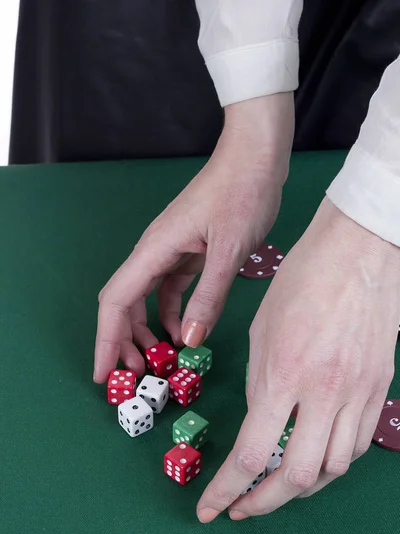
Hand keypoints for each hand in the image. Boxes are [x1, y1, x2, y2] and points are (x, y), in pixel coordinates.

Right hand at [94, 94, 293, 381]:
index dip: (106, 340)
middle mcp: (154, 251)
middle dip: (123, 341)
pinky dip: (170, 314)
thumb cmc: (242, 195)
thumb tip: (187, 339)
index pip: (116, 301)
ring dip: (146, 330)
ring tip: (157, 360)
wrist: (255, 158)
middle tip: (138, 375)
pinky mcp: (187, 252)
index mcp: (154, 249)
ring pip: (144, 298)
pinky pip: (169, 290)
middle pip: (124, 302)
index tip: (103, 374)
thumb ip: (209, 295)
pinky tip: (182, 331)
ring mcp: (169, 251)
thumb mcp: (229, 251)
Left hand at [197, 198, 399, 521]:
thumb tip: (260, 423)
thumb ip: (261, 384)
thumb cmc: (301, 282)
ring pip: (333, 470)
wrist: (359, 253)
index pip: (252, 454)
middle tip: (241, 507)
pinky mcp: (379, 389)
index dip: (225, 489)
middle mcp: (325, 392)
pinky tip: (312, 460)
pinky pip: (356, 445)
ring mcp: (358, 393)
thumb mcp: (262, 331)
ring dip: (299, 488)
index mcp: (285, 373)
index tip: (208, 507)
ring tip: (273, 487)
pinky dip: (330, 464)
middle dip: (263, 503)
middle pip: (297, 477)